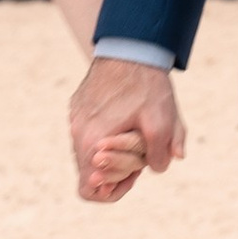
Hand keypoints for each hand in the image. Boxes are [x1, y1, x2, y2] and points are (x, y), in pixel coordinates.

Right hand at [68, 56, 185, 203]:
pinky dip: (109, 135)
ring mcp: (75, 119)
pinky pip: (90, 132)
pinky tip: (128, 118)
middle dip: (120, 169)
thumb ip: (159, 154)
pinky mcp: (79, 107)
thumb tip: (157, 168)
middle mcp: (77, 133)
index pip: (89, 190)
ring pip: (91, 152)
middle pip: (92, 172)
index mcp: (91, 142)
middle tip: (142, 152)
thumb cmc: (146, 86)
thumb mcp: (162, 122)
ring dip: (115, 151)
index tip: (135, 175)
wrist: (130, 47)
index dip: (113, 191)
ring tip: (137, 133)